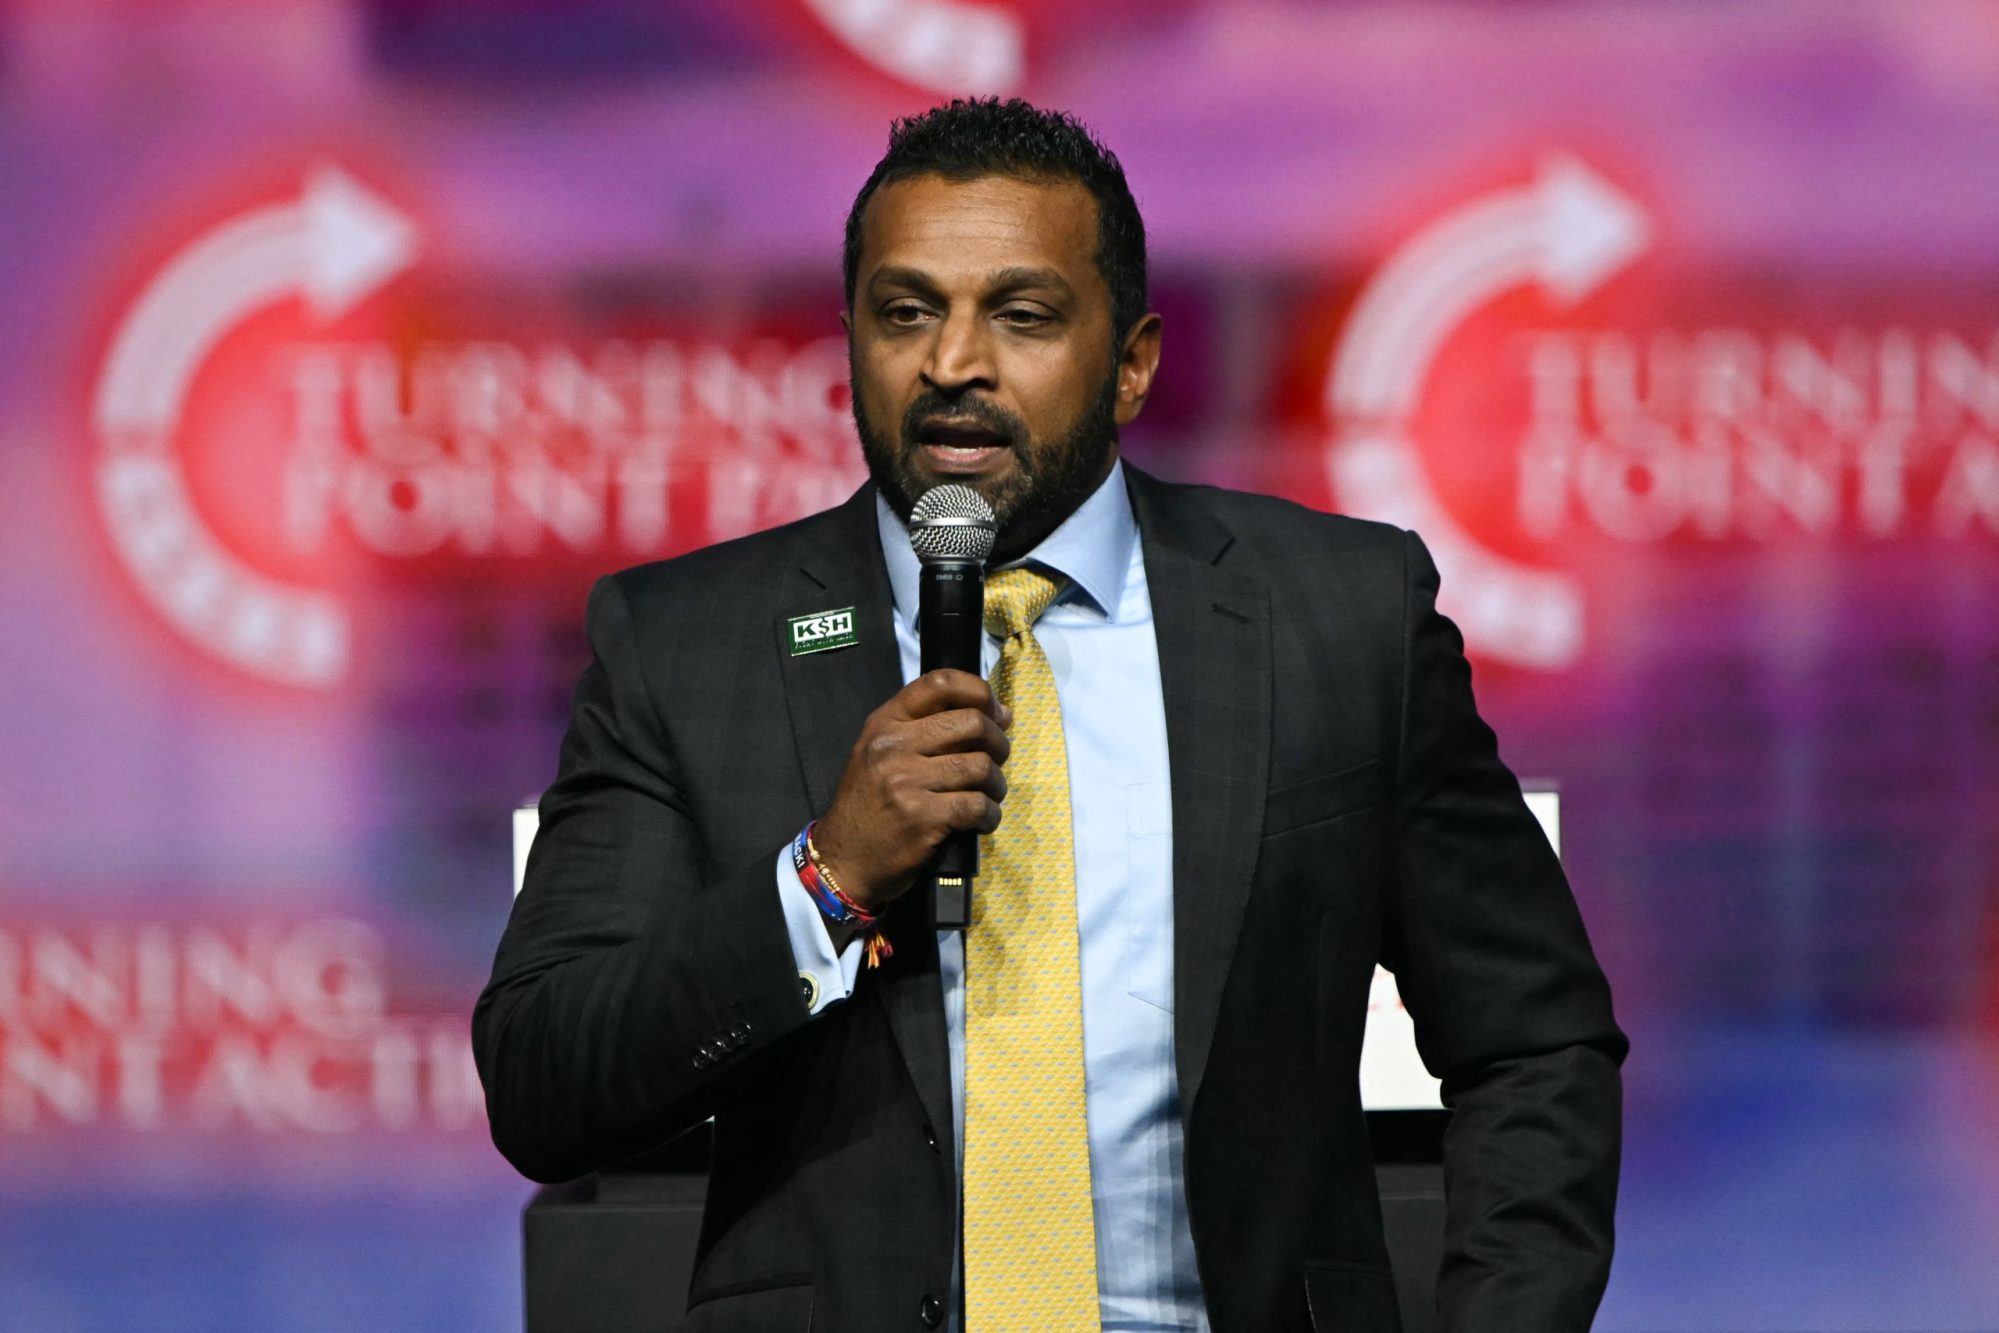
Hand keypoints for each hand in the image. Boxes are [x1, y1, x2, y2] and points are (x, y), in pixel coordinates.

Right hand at [811, 669, 1010, 914]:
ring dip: (996, 784)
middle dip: (998, 742)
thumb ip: (926, 729)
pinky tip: (982, 821)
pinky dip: (990, 815)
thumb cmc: (869, 804)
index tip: (996, 712)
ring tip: (989, 795)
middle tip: (998, 760)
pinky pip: (977, 806)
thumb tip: (998, 714)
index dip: (979, 691)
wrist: (842, 858)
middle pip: (972, 723)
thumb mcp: (881, 753)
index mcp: (885, 722)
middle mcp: (893, 746)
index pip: (940, 682)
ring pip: (980, 766)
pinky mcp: (922, 818)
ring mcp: (906, 782)